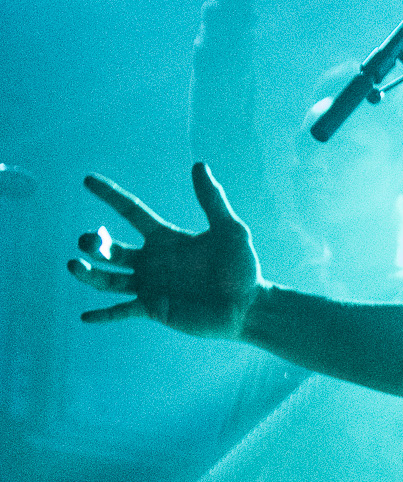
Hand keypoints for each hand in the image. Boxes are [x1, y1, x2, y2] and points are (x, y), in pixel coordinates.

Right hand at [70, 163, 262, 338]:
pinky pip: (122, 311)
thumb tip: (199, 165)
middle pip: (111, 249)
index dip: (110, 195)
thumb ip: (212, 201)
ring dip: (89, 273)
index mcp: (166, 238)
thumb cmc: (243, 268)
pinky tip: (85, 317)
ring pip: (108, 279)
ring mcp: (150, 285)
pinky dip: (105, 315)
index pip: (130, 211)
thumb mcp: (230, 231)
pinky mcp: (154, 309)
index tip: (88, 180)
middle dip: (95, 243)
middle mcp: (152, 260)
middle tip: (90, 241)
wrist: (250, 307)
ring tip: (74, 265)